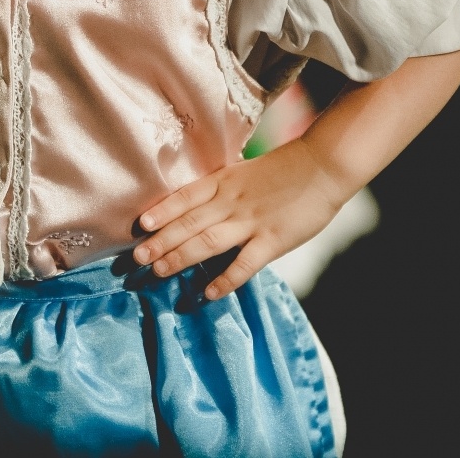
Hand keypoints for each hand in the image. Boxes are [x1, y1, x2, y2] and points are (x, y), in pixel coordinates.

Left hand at [134, 46, 459, 300]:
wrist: (323, 165)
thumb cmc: (285, 169)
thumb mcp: (245, 172)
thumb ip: (222, 189)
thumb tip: (196, 206)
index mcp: (225, 181)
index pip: (185, 196)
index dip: (162, 211)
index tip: (139, 225)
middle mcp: (231, 201)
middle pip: (189, 223)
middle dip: (160, 242)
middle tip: (136, 258)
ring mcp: (251, 221)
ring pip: (207, 242)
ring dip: (180, 258)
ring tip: (157, 272)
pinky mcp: (272, 240)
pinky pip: (243, 263)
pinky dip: (224, 279)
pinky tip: (207, 293)